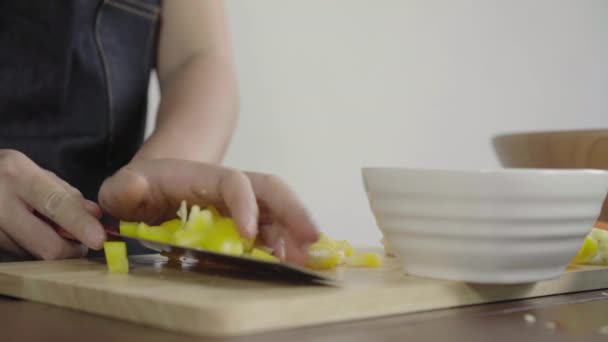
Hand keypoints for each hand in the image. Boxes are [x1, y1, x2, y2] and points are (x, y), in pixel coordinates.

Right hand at [0, 150, 104, 260]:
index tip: (99, 239)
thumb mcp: (36, 172)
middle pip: (47, 246)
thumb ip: (67, 194)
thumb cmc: (6, 175)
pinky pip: (20, 256)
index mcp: (18, 175)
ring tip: (45, 228)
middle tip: (80, 243)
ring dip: (50, 248)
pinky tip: (28, 233)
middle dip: (72, 249)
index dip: (81, 225)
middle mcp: (0, 204)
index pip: (57, 205)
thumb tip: (95, 216)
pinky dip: (33, 249)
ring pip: (35, 255)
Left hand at [98, 159, 318, 264]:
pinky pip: (273, 230)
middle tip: (312, 239)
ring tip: (309, 260)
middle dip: (294, 211)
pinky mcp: (246, 222)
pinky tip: (294, 263)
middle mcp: (230, 187)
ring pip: (278, 212)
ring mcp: (242, 204)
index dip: (245, 204)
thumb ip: (124, 188)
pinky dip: (287, 245)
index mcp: (203, 177)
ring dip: (296, 233)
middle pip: (271, 190)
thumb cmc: (140, 188)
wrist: (156, 183)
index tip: (248, 234)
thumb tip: (134, 188)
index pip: (233, 182)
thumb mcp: (123, 186)